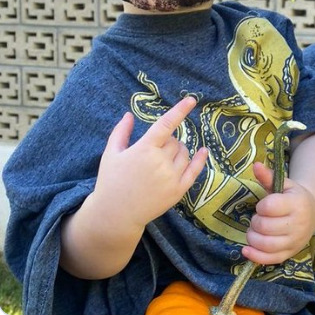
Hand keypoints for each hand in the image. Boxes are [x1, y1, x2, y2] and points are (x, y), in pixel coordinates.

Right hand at [92, 96, 207, 230]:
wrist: (115, 214)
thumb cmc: (111, 181)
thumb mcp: (111, 154)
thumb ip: (121, 132)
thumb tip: (129, 114)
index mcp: (144, 149)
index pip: (166, 124)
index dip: (180, 110)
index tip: (192, 99)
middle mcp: (160, 162)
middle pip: (175, 141)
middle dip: (168, 141)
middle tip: (154, 151)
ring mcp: (171, 177)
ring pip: (184, 153)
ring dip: (179, 150)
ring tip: (164, 159)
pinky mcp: (178, 191)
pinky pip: (194, 171)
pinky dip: (200, 159)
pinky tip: (203, 151)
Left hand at [241, 161, 314, 264]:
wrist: (312, 212)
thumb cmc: (292, 196)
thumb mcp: (283, 184)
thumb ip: (268, 176)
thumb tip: (255, 165)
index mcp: (297, 203)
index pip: (270, 207)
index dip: (261, 206)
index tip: (263, 206)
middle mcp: (298, 224)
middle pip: (265, 227)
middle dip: (255, 222)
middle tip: (258, 218)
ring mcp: (295, 241)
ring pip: (266, 245)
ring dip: (253, 238)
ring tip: (254, 231)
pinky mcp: (290, 253)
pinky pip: (270, 259)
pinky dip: (255, 256)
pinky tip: (246, 250)